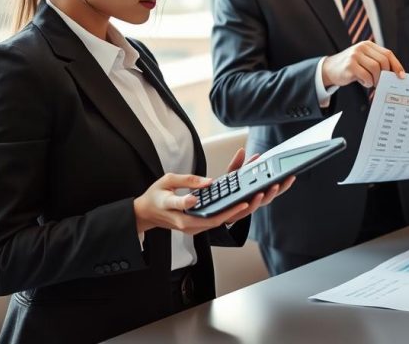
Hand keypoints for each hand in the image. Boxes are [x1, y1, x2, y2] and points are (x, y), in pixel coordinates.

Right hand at [133, 148, 294, 234]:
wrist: (146, 212)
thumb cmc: (155, 196)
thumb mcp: (166, 183)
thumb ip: (187, 182)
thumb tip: (207, 184)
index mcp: (186, 219)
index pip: (213, 217)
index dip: (230, 211)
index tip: (244, 203)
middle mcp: (196, 225)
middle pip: (226, 218)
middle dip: (246, 207)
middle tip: (263, 193)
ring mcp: (200, 223)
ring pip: (227, 216)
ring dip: (246, 205)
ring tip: (262, 190)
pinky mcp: (203, 218)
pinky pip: (222, 212)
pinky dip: (237, 203)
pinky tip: (249, 191)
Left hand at [228, 148, 294, 218]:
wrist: (212, 207)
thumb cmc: (225, 192)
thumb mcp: (231, 176)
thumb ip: (237, 164)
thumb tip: (242, 150)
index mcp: (257, 190)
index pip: (273, 186)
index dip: (283, 181)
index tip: (291, 173)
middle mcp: (256, 199)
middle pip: (273, 194)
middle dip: (282, 186)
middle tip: (289, 178)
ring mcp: (249, 205)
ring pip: (264, 201)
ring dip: (270, 194)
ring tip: (274, 185)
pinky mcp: (240, 212)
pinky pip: (249, 208)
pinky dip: (255, 202)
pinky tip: (258, 194)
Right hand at [322, 41, 405, 88]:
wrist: (329, 69)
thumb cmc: (351, 67)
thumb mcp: (364, 60)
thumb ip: (377, 63)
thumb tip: (395, 75)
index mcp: (368, 45)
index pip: (387, 54)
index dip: (396, 65)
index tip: (401, 76)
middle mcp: (362, 47)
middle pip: (383, 61)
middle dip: (386, 74)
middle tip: (383, 83)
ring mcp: (355, 55)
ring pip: (375, 68)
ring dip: (376, 79)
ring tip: (373, 83)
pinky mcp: (349, 65)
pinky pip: (366, 76)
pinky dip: (368, 82)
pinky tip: (364, 83)